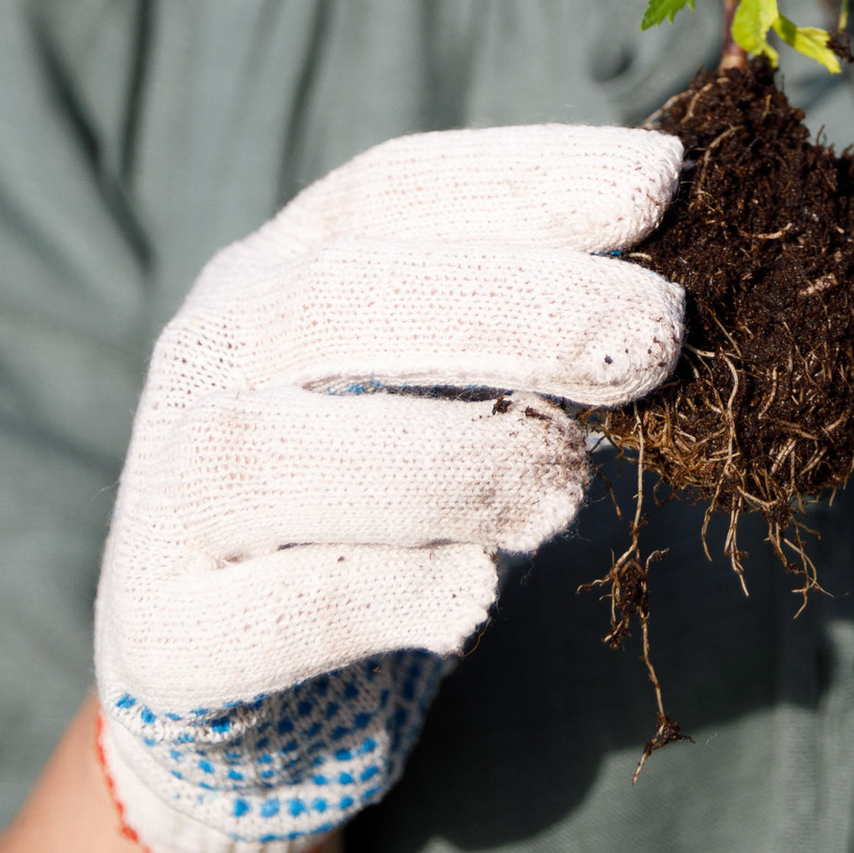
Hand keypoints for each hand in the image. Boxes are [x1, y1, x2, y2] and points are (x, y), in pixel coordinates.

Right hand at [94, 127, 682, 852]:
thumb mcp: (432, 381)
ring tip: (572, 484)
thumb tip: (689, 270)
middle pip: (345, 297)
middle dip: (518, 307)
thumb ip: (525, 327)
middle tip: (659, 335)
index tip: (666, 183)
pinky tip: (474, 596)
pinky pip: (265, 609)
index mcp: (280, 265)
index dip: (530, 177)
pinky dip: (377, 593)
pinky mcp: (165, 632)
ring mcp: (166, 491)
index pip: (396, 187)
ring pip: (275, 452)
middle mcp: (209, 352)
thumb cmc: (371, 493)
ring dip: (449, 457)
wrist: (223, 675)